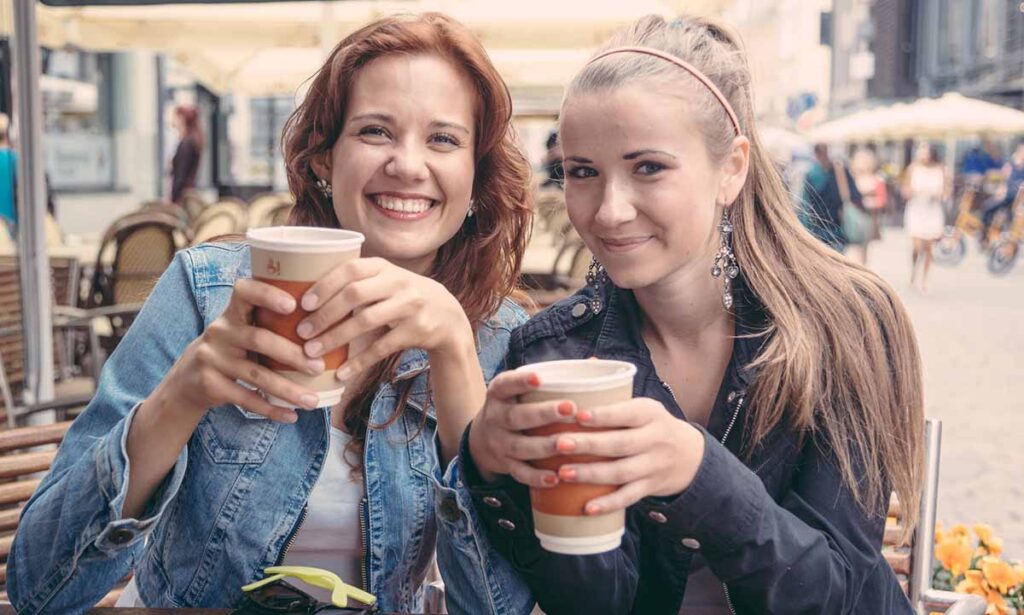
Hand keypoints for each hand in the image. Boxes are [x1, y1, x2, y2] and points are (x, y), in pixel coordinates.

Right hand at [163, 279, 326, 422]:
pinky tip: (291, 415)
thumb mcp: (242, 328)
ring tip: (313, 400)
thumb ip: (270, 322)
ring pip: (256, 375)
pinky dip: (271, 409)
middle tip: (319, 366)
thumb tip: (328, 322)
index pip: (244, 291)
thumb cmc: (232, 348)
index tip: (293, 304)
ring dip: (288, 389)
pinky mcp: (210, 384)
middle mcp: (220, 331)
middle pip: (259, 339)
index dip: (267, 295)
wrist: (188, 378)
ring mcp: (212, 358)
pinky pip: (245, 399)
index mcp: (232, 312)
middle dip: (292, 354)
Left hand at [294, 257, 472, 380]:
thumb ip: (356, 282)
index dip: (325, 285)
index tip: (303, 303)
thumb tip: (304, 296)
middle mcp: (398, 282)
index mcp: (383, 267)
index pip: (350, 269)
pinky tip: (341, 372)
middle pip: (355, 295)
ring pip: (366, 321)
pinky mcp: (416, 330)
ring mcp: (409, 306)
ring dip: (336, 338)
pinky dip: (360, 361)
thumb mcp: (385, 280)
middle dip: (325, 314)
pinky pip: (382, 347)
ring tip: (313, 352)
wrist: (447, 315)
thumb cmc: (402, 296)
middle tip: (302, 332)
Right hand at [467, 370, 577, 485]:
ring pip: (520, 446)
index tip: (540, 377)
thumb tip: (595, 362)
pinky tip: (555, 477)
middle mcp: (495, 417)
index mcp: (499, 393)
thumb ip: (552, 378)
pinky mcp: (505, 464)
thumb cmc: (515, 407)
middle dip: (543, 413)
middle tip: (569, 408)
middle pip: (517, 416)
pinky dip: (537, 477)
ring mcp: (499, 443)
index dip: (521, 381)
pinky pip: (520, 472)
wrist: (481, 440)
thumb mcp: (520, 390)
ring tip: (567, 444)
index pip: (506, 384)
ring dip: (544, 446)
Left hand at [553, 398, 705, 514]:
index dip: (604, 415)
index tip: (578, 414)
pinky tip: (587, 507)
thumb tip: (587, 361)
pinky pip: (629, 496)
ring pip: (622, 471)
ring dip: (592, 473)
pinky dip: (608, 503)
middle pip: (620, 443)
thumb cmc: (652, 425)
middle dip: (589, 444)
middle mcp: (655, 439)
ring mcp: (653, 465)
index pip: (626, 413)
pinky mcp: (650, 487)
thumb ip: (614, 391)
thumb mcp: (642, 404)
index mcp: (650, 413)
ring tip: (563, 472)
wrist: (690, 456)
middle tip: (560, 444)